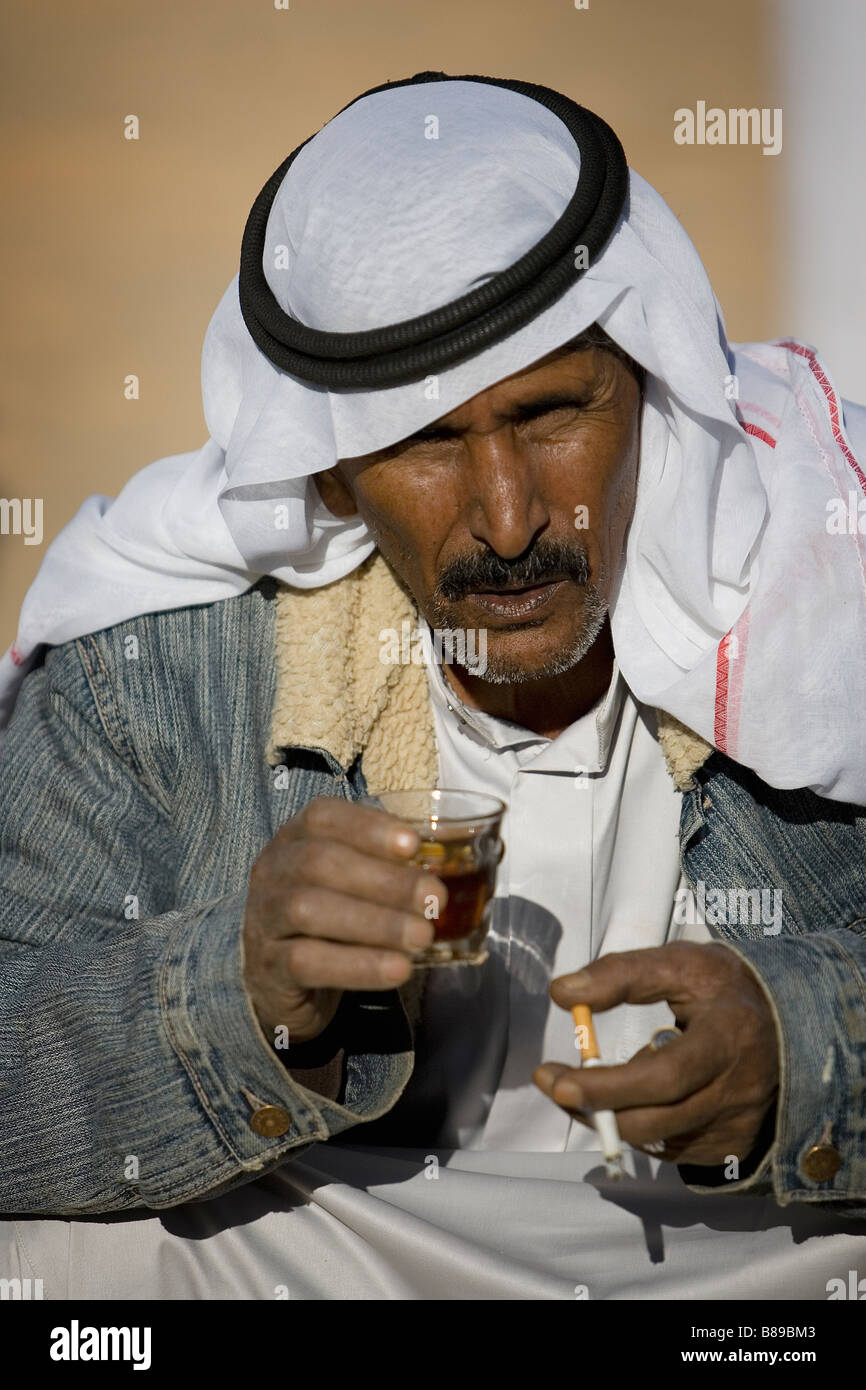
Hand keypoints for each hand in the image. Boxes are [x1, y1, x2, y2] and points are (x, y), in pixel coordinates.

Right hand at [242, 797, 445, 1043]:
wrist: (274, 979)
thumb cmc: (325, 919)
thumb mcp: (347, 884)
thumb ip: (383, 868)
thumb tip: (446, 868)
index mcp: (294, 839)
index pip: (322, 817)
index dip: (367, 827)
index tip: (413, 845)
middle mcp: (272, 872)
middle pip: (319, 863)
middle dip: (384, 880)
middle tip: (434, 898)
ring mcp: (264, 918)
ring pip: (308, 910)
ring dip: (375, 923)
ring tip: (422, 937)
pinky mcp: (268, 966)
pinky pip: (307, 962)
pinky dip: (358, 965)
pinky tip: (397, 970)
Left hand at [533, 942, 779, 1166]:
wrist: (788, 1020)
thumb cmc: (722, 988)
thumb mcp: (680, 963)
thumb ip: (622, 974)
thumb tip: (561, 993)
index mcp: (729, 1037)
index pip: (665, 1075)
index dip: (608, 1085)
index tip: (555, 1077)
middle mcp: (738, 1091)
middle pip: (656, 1118)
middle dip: (593, 1106)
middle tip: (550, 1082)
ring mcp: (736, 1125)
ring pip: (656, 1139)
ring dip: (605, 1118)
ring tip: (578, 1086)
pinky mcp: (731, 1145)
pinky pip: (669, 1147)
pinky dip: (638, 1125)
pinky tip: (630, 1098)